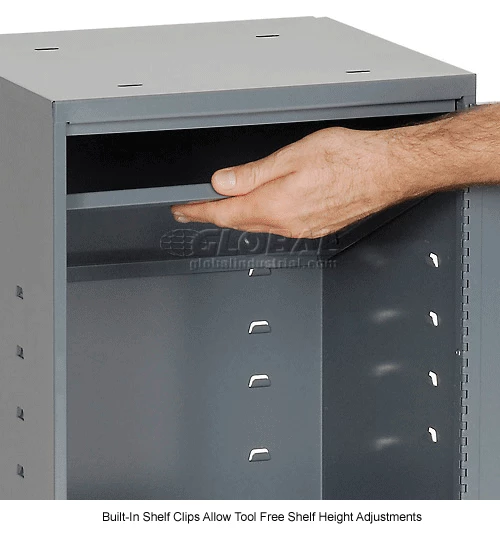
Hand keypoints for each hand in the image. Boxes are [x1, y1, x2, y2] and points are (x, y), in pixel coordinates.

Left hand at [171, 126, 422, 237]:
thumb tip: (223, 183)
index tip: (181, 212)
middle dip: (212, 217)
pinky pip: (280, 228)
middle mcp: (288, 224)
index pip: (224, 213)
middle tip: (193, 212)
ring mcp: (304, 229)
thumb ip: (253, 174)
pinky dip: (263, 220)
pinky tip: (263, 213)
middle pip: (239, 223)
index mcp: (276, 205)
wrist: (389, 171)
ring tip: (221, 212)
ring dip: (237, 220)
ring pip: (259, 227)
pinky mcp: (318, 228)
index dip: (198, 212)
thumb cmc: (350, 158)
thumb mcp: (292, 156)